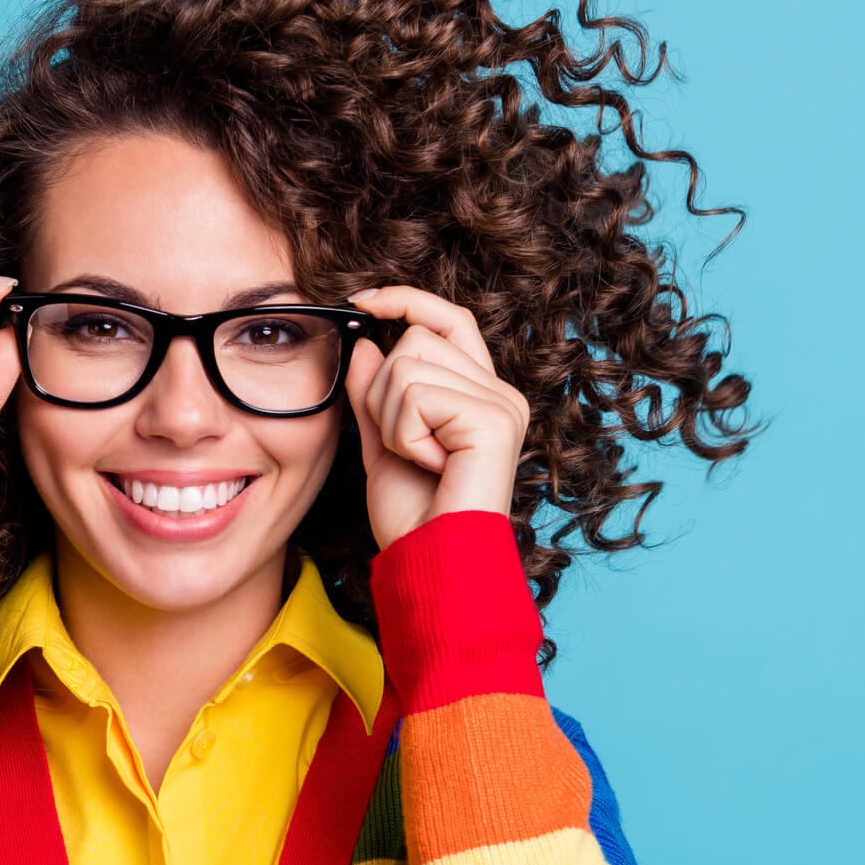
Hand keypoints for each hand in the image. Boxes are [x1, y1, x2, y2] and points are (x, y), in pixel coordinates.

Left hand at [342, 286, 530, 547]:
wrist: (431, 564)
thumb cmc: (413, 516)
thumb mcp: (381, 443)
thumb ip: (373, 394)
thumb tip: (366, 342)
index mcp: (479, 394)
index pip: (448, 319)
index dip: (407, 300)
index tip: (363, 301)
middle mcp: (500, 393)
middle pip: (415, 340)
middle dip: (383, 394)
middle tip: (403, 446)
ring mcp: (502, 405)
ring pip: (408, 365)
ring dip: (391, 418)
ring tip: (418, 459)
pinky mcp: (494, 420)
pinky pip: (417, 396)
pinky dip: (403, 434)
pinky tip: (429, 465)